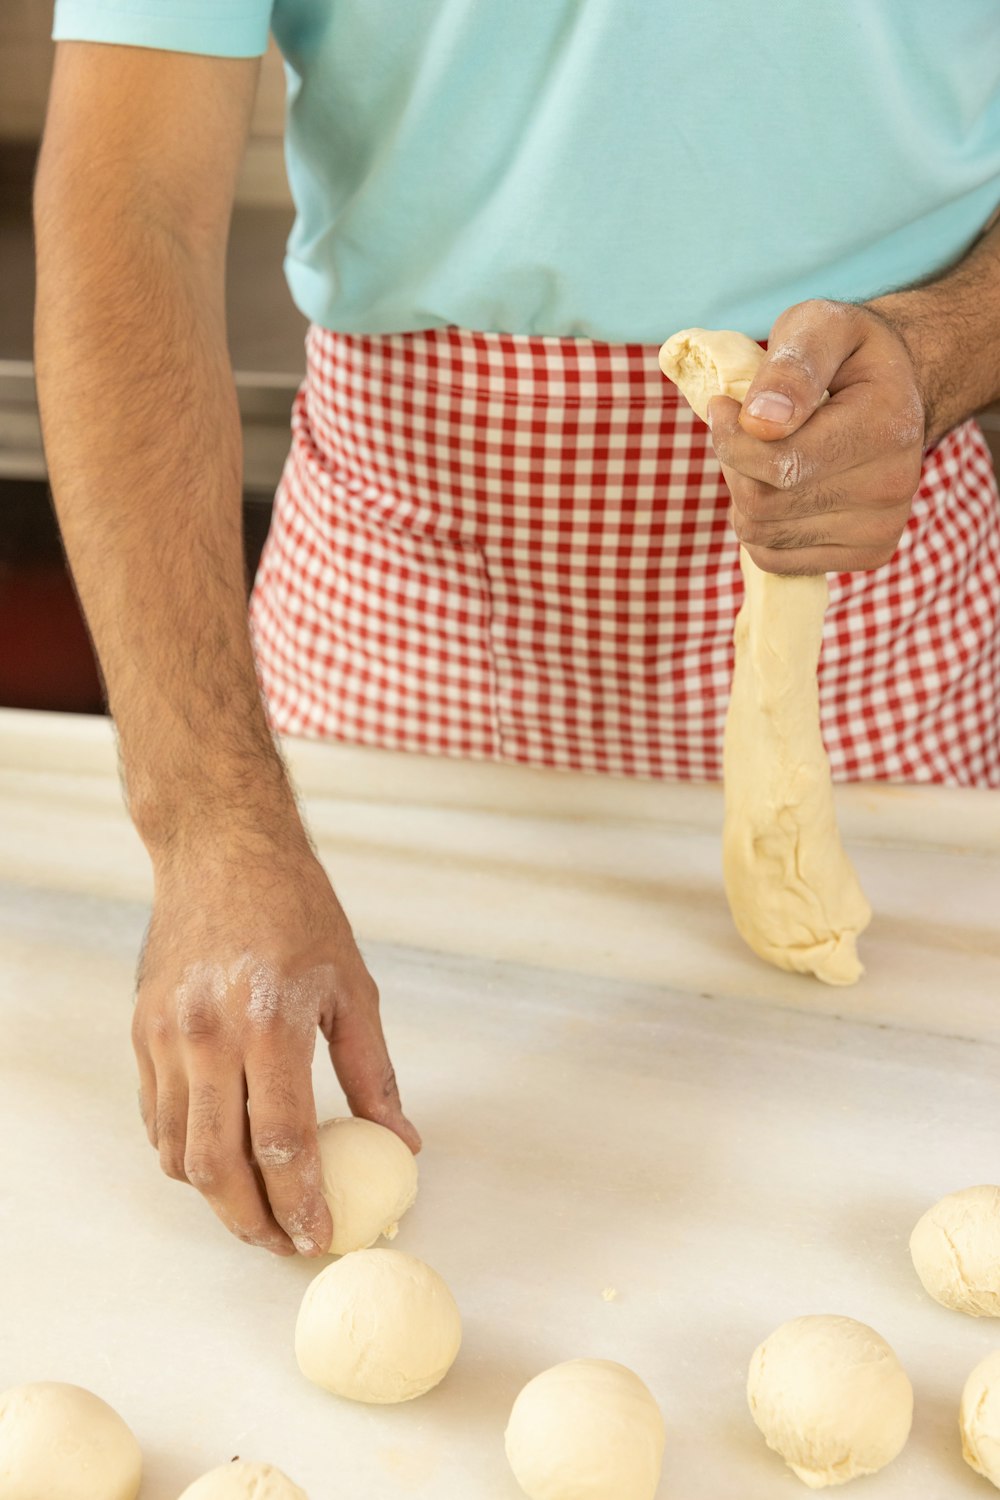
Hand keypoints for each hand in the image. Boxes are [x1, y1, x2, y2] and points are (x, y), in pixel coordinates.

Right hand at [132, 828, 418, 1255]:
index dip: (302, 1202)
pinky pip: (157, 1119)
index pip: (282, 1142)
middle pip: (218, 1165)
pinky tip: (220, 1159)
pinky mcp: (142, 1032)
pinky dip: (185, 1154)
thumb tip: (402, 1142)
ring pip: (178, 1152)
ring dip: (216, 1197)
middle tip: (283, 1244)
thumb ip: (373, 1073)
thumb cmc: (296, 911)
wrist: (220, 852)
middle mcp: (208, 1034)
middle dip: (252, 1222)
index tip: (319, 1237)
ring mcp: (166, 1035)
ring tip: (256, 1210)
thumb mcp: (351, 986)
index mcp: (270, 1022)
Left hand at [707, 299, 925, 574]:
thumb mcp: (818, 327)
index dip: (729, 439)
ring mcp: (883, 527)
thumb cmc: (845, 355)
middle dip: (735, 467)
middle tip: (744, 433)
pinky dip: (760, 529)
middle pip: (763, 505)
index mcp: (886, 427)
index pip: (779, 465)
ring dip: (744, 497)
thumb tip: (761, 421)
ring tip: (765, 459)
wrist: (894, 391)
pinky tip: (780, 492)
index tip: (722, 407)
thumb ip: (791, 366)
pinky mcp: (869, 554)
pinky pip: (776, 560)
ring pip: (763, 536)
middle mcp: (893, 485)